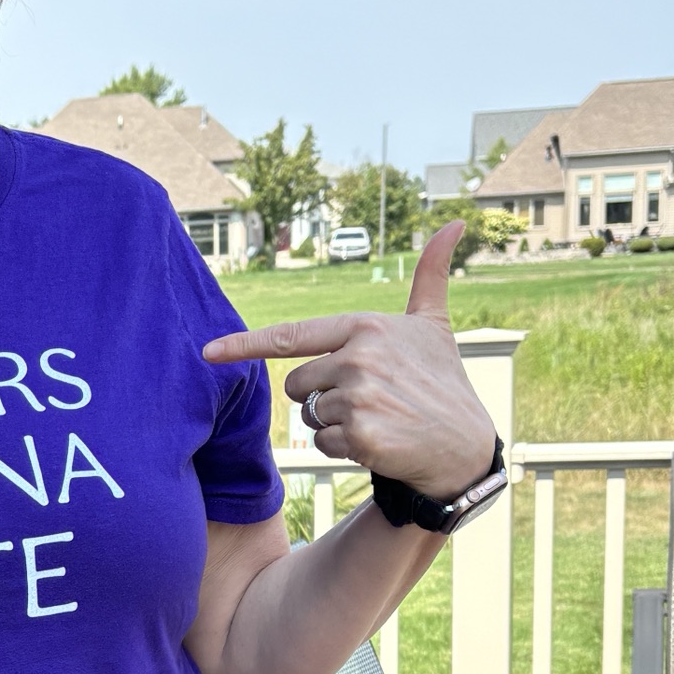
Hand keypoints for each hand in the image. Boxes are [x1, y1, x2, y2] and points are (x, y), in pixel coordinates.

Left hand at [202, 224, 495, 498]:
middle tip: (370, 399)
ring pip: (309, 416)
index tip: (208, 352)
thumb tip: (454, 223)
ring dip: (335, 424)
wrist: (465, 446)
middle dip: (322, 396)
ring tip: (379, 419)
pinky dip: (344, 450)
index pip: (291, 336)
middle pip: (298, 384)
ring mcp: (359, 397)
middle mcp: (359, 358)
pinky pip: (322, 444)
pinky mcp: (361, 436)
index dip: (245, 345)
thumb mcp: (434, 325)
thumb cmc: (444, 382)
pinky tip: (380, 443)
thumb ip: (430, 276)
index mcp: (365, 327)